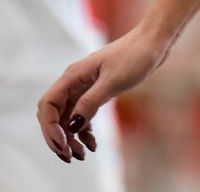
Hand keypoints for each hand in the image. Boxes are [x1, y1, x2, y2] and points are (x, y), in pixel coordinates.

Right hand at [37, 28, 167, 162]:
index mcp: (72, 76)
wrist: (153, 43)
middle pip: (54, 114)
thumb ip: (91, 102)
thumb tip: (72, 126)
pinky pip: (82, 116)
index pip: (47, 105)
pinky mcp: (96, 92)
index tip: (63, 145)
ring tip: (82, 155)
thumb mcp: (113, 81)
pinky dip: (84, 131)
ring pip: (68, 118)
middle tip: (69, 157)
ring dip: (71, 138)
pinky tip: (93, 145)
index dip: (50, 128)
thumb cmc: (134, 56)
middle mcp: (74, 82)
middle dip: (58, 137)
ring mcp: (84, 87)